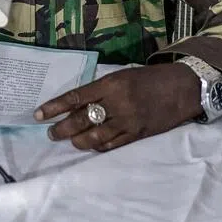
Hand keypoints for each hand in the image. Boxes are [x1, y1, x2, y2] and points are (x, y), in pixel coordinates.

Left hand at [35, 63, 200, 151]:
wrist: (182, 88)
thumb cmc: (150, 78)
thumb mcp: (122, 76)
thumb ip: (102, 89)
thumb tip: (78, 103)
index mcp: (111, 83)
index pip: (76, 97)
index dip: (55, 107)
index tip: (39, 114)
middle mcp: (117, 103)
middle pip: (81, 119)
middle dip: (62, 128)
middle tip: (50, 132)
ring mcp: (128, 121)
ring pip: (94, 137)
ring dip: (77, 141)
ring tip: (69, 140)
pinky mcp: (137, 135)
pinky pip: (111, 145)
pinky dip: (97, 146)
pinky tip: (90, 146)